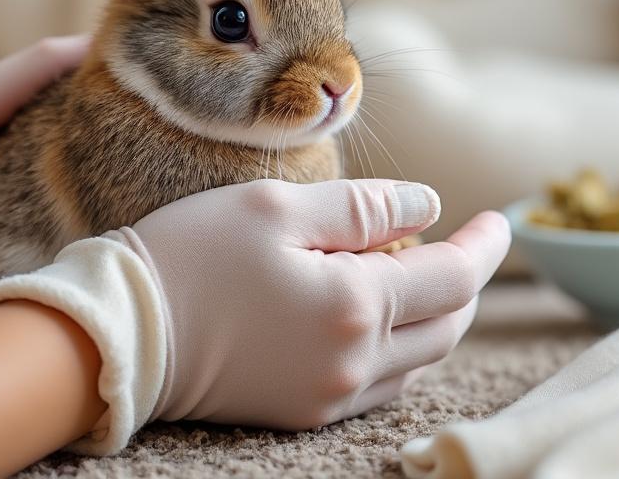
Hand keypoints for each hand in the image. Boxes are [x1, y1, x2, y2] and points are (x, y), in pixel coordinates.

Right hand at [0, 178, 510, 451]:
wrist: (118, 335)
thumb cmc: (191, 255)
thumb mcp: (278, 206)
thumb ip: (366, 205)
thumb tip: (431, 205)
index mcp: (356, 304)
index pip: (455, 277)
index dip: (485, 246)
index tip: (501, 219)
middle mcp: (355, 361)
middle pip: (449, 324)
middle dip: (466, 280)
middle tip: (465, 240)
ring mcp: (331, 395)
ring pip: (420, 358)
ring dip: (435, 314)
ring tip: (419, 266)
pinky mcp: (306, 413)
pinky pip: (383, 383)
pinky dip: (401, 345)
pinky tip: (381, 311)